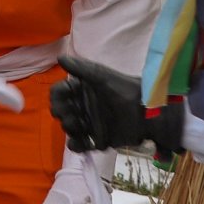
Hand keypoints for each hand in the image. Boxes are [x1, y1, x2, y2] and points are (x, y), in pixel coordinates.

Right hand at [51, 55, 184, 154]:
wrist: (146, 112)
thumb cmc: (124, 89)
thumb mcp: (101, 76)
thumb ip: (80, 68)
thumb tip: (59, 57)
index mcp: (81, 90)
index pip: (58, 93)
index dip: (57, 97)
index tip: (63, 99)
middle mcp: (83, 107)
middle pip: (60, 111)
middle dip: (62, 113)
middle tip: (74, 115)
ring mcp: (89, 124)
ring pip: (68, 128)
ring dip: (70, 128)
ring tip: (82, 127)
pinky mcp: (97, 139)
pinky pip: (78, 145)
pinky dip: (76, 146)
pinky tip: (83, 142)